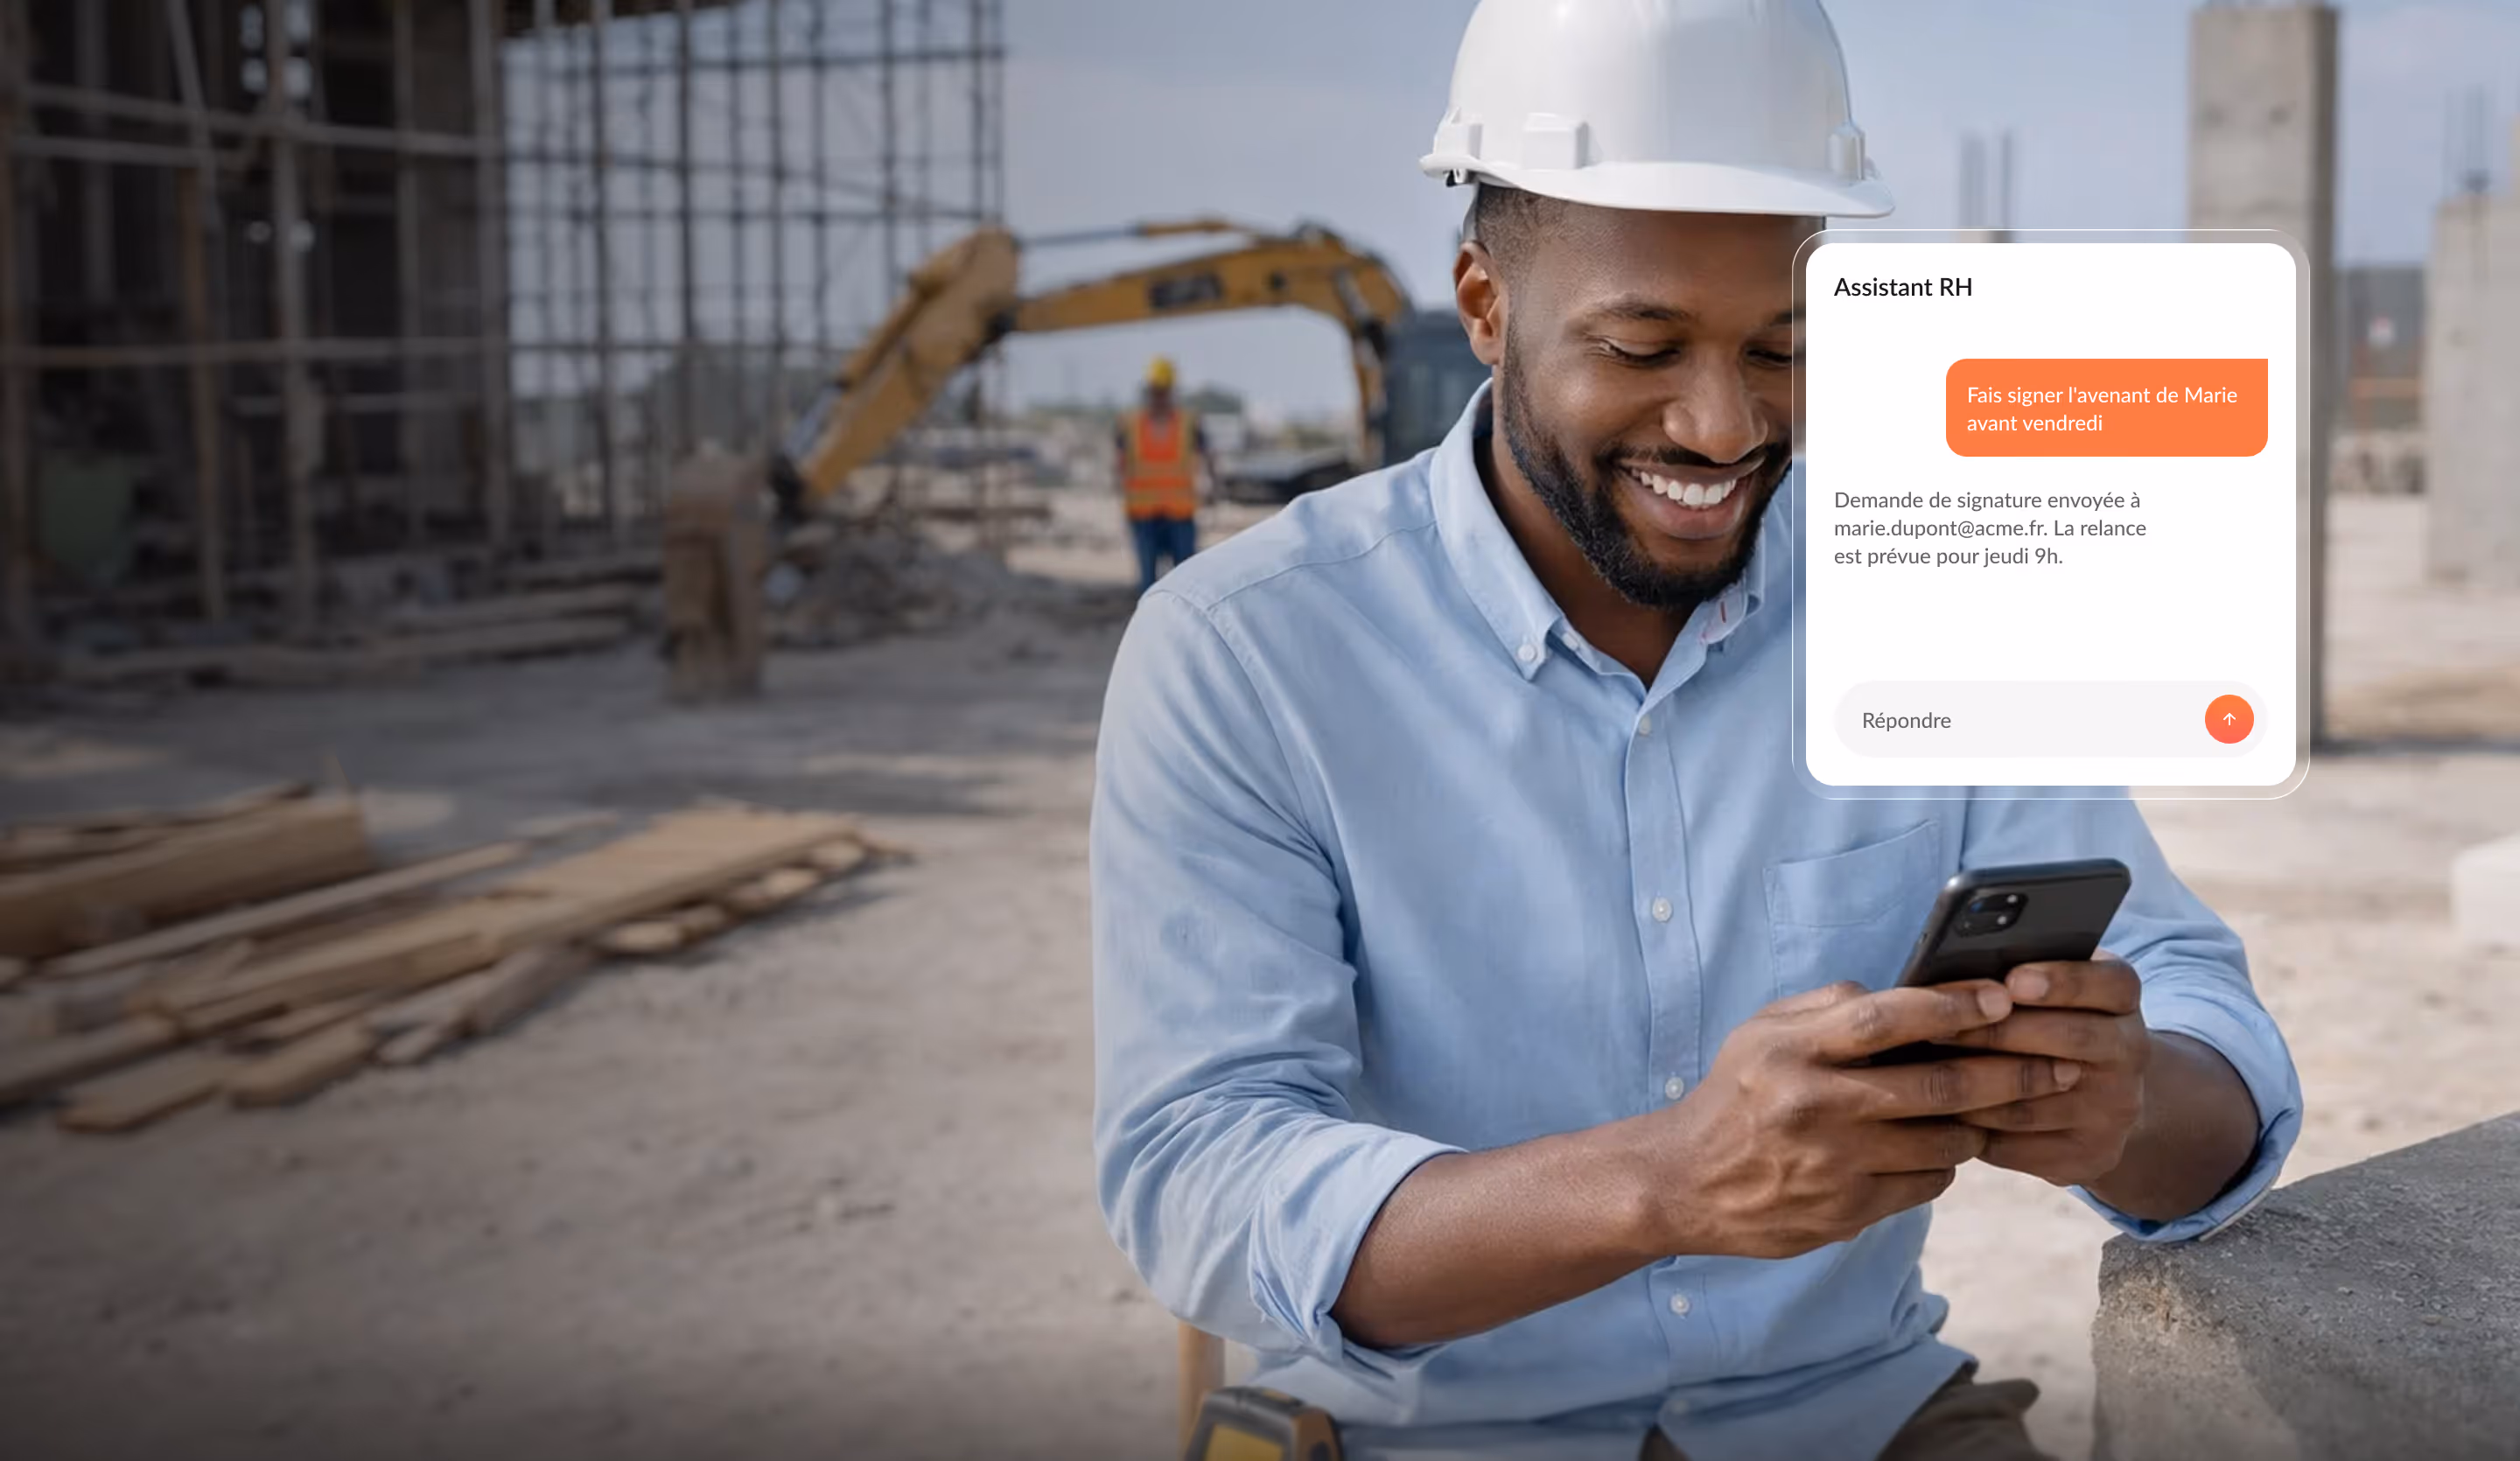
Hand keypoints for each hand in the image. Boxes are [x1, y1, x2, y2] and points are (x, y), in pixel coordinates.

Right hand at [1632, 980, 2082, 1259]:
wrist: (1684, 1182)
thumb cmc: (1736, 1095)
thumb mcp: (1762, 1032)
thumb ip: (1830, 1006)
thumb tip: (1907, 991)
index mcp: (1796, 1050)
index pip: (1891, 1017)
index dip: (1955, 1006)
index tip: (2003, 1000)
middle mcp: (1817, 1104)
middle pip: (1939, 1085)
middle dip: (2010, 1072)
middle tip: (2055, 1064)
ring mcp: (1835, 1163)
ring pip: (1945, 1142)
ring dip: (1982, 1124)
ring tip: (1999, 1108)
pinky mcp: (1847, 1211)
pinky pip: (1926, 1185)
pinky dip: (1946, 1164)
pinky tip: (1943, 1149)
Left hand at [1944, 959, 2149, 1187]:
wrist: (2095, 1096)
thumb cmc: (2043, 1023)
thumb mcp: (2046, 991)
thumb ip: (2012, 976)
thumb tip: (1947, 975)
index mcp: (2121, 999)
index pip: (2109, 982)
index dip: (2064, 981)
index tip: (2013, 981)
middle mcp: (2131, 1052)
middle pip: (2070, 1038)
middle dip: (1998, 1032)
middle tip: (1936, 1028)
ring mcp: (2116, 1109)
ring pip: (2034, 1101)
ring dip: (1972, 1088)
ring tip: (1920, 1074)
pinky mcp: (2091, 1155)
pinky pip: (2020, 1144)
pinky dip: (1973, 1131)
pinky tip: (1936, 1117)